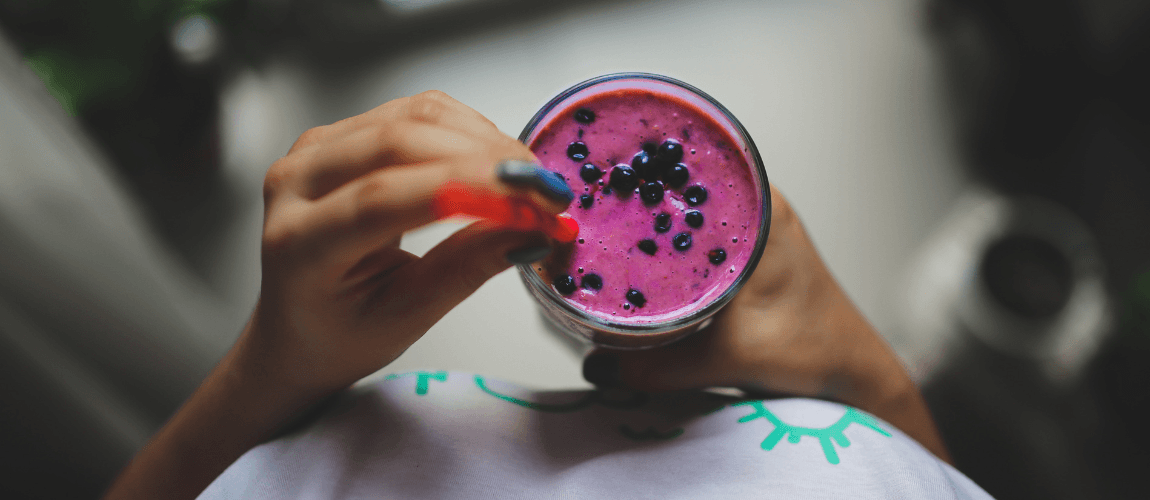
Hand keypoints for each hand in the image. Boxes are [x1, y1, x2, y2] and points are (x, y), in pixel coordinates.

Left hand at [245, 90, 572, 394]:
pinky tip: (499, 165)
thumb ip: (468, 266)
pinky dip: (470, 131)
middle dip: (487, 161)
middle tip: (547, 195)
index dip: (466, 192)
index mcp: (299, 242)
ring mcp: (317, 149)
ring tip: (531, 184)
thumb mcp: (408, 317)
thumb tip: (533, 229)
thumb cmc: (341, 333)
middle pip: (399, 143)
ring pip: (415, 117)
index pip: (382, 198)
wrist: (298, 327)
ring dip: (486, 142)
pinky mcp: (344, 133)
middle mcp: (296, 181)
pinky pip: (416, 112)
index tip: (532, 206)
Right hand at [582, 184, 951, 461]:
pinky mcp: (747, 245)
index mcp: (758, 207)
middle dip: (634, 192)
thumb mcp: (727, 357)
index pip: (688, 167)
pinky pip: (696, 229)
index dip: (639, 168)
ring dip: (649, 217)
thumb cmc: (811, 351)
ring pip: (686, 207)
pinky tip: (636, 256)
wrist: (851, 371)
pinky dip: (667, 240)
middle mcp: (757, 202)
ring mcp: (753, 221)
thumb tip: (596, 366)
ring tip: (600, 226)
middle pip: (680, 183)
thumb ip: (658, 366)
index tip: (597, 175)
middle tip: (586, 206)